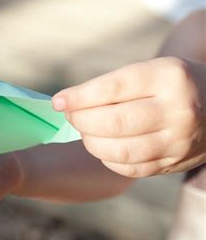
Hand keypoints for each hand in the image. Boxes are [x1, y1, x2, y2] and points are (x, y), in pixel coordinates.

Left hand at [52, 57, 205, 177]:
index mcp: (168, 77)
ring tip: (84, 130)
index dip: (79, 97)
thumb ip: (114, 86)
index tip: (58, 101)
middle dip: (81, 120)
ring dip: (91, 142)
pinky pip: (131, 169)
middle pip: (113, 122)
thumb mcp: (152, 70)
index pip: (112, 89)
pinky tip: (103, 147)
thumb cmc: (174, 84)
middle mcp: (178, 110)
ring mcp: (179, 141)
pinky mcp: (175, 163)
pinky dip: (108, 159)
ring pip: (119, 150)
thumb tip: (67, 104)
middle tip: (70, 115)